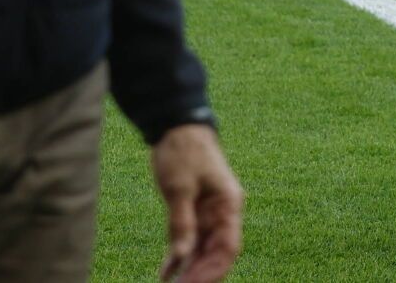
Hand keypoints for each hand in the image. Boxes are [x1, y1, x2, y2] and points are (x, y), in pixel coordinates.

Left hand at [151, 123, 243, 282]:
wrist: (177, 127)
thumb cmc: (183, 152)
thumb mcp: (179, 188)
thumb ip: (182, 223)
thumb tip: (182, 257)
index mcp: (228, 204)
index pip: (227, 247)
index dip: (213, 271)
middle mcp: (223, 212)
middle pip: (217, 253)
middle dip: (201, 275)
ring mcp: (210, 213)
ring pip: (204, 250)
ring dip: (191, 270)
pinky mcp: (195, 211)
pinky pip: (191, 240)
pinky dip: (179, 257)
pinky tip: (167, 274)